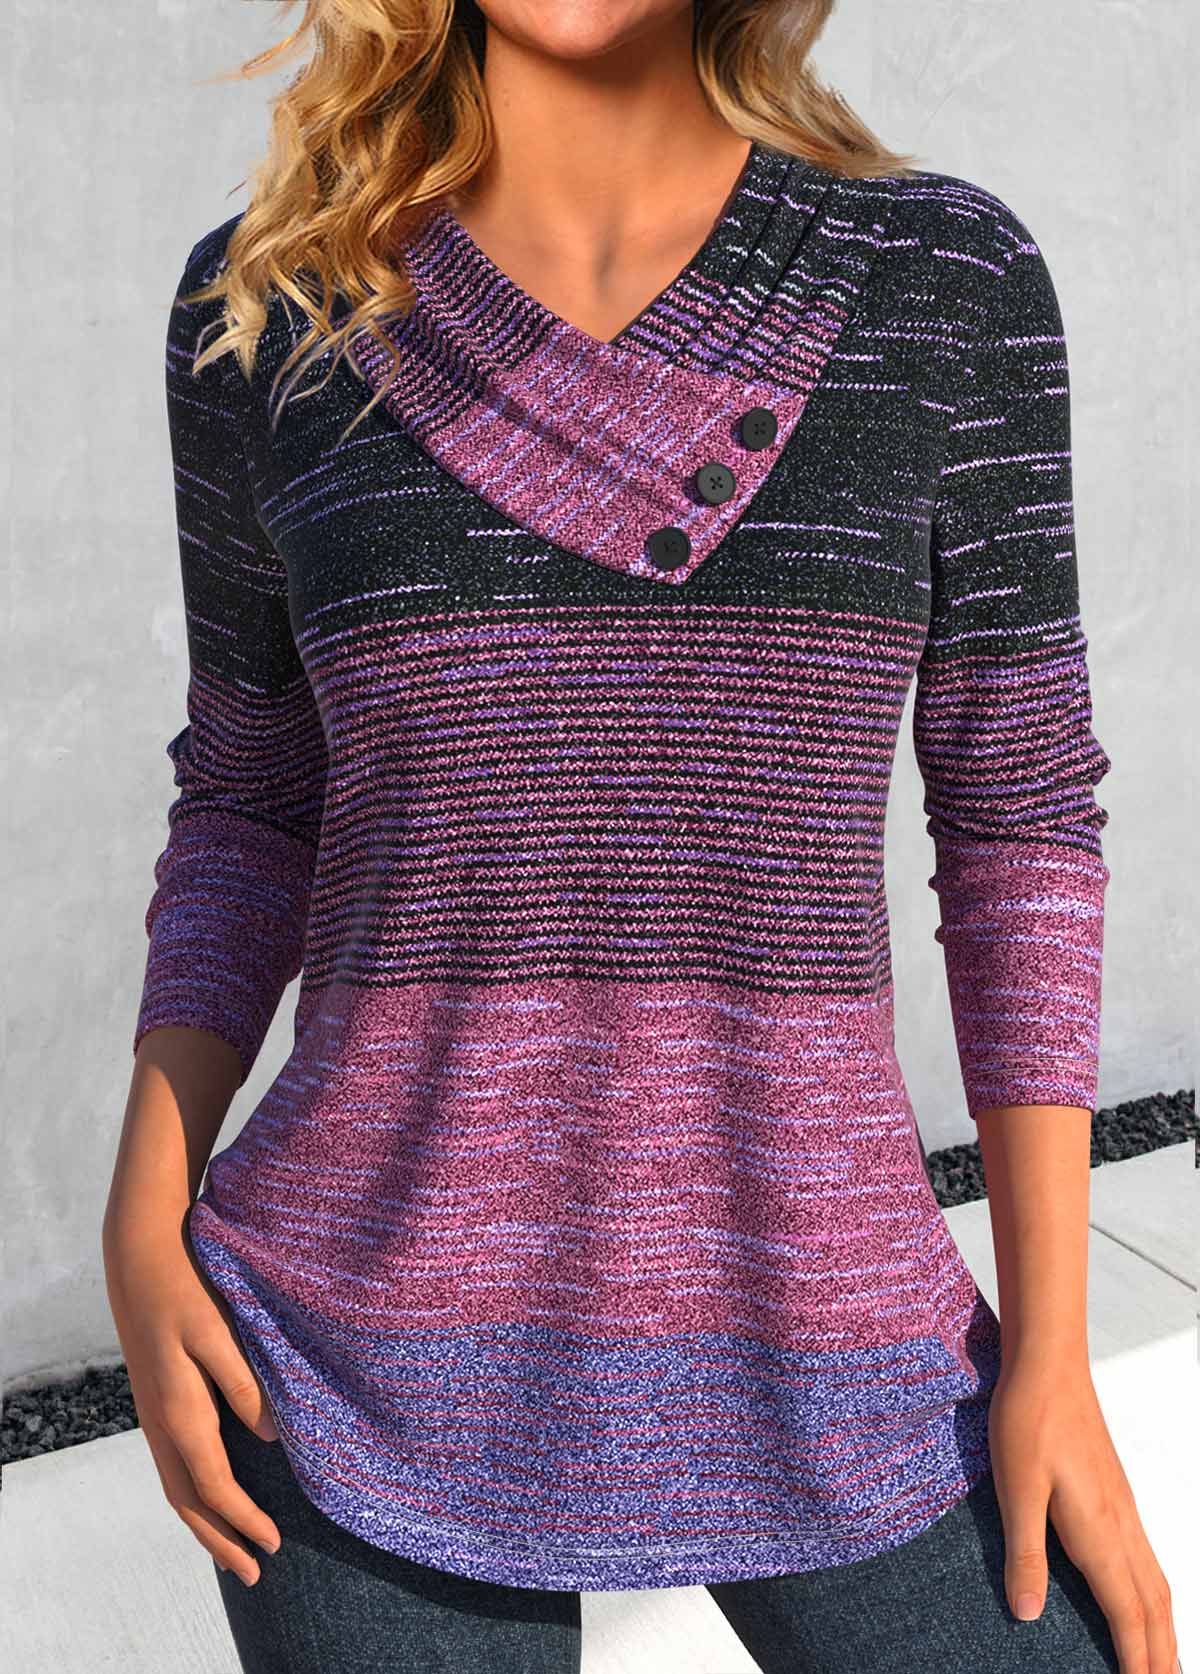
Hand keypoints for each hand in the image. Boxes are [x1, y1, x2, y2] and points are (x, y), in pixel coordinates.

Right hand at [102, 1212, 281, 1586]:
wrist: (141, 1254)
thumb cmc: (188, 1287)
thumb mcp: (220, 1330)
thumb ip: (244, 1383)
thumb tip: (270, 1437)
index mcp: (179, 1410)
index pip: (214, 1485)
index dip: (243, 1520)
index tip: (274, 1545)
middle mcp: (161, 1421)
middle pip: (188, 1500)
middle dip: (218, 1540)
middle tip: (252, 1575)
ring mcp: (155, 1412)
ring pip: (177, 1484)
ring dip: (204, 1521)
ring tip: (230, 1551)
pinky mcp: (158, 1398)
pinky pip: (173, 1462)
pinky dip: (192, 1490)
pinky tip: (211, 1493)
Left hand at [988, 1358, 1179, 1673]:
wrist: (1048, 1364)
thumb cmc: (1027, 1420)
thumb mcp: (1015, 1487)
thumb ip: (1024, 1552)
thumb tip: (1028, 1615)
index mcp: (1098, 1531)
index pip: (1126, 1613)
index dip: (1136, 1660)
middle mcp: (1121, 1525)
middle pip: (1153, 1607)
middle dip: (1161, 1656)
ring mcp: (1123, 1509)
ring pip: (1156, 1584)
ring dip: (1164, 1630)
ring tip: (1166, 1665)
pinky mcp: (1116, 1494)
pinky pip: (1147, 1560)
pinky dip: (1155, 1596)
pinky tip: (1145, 1600)